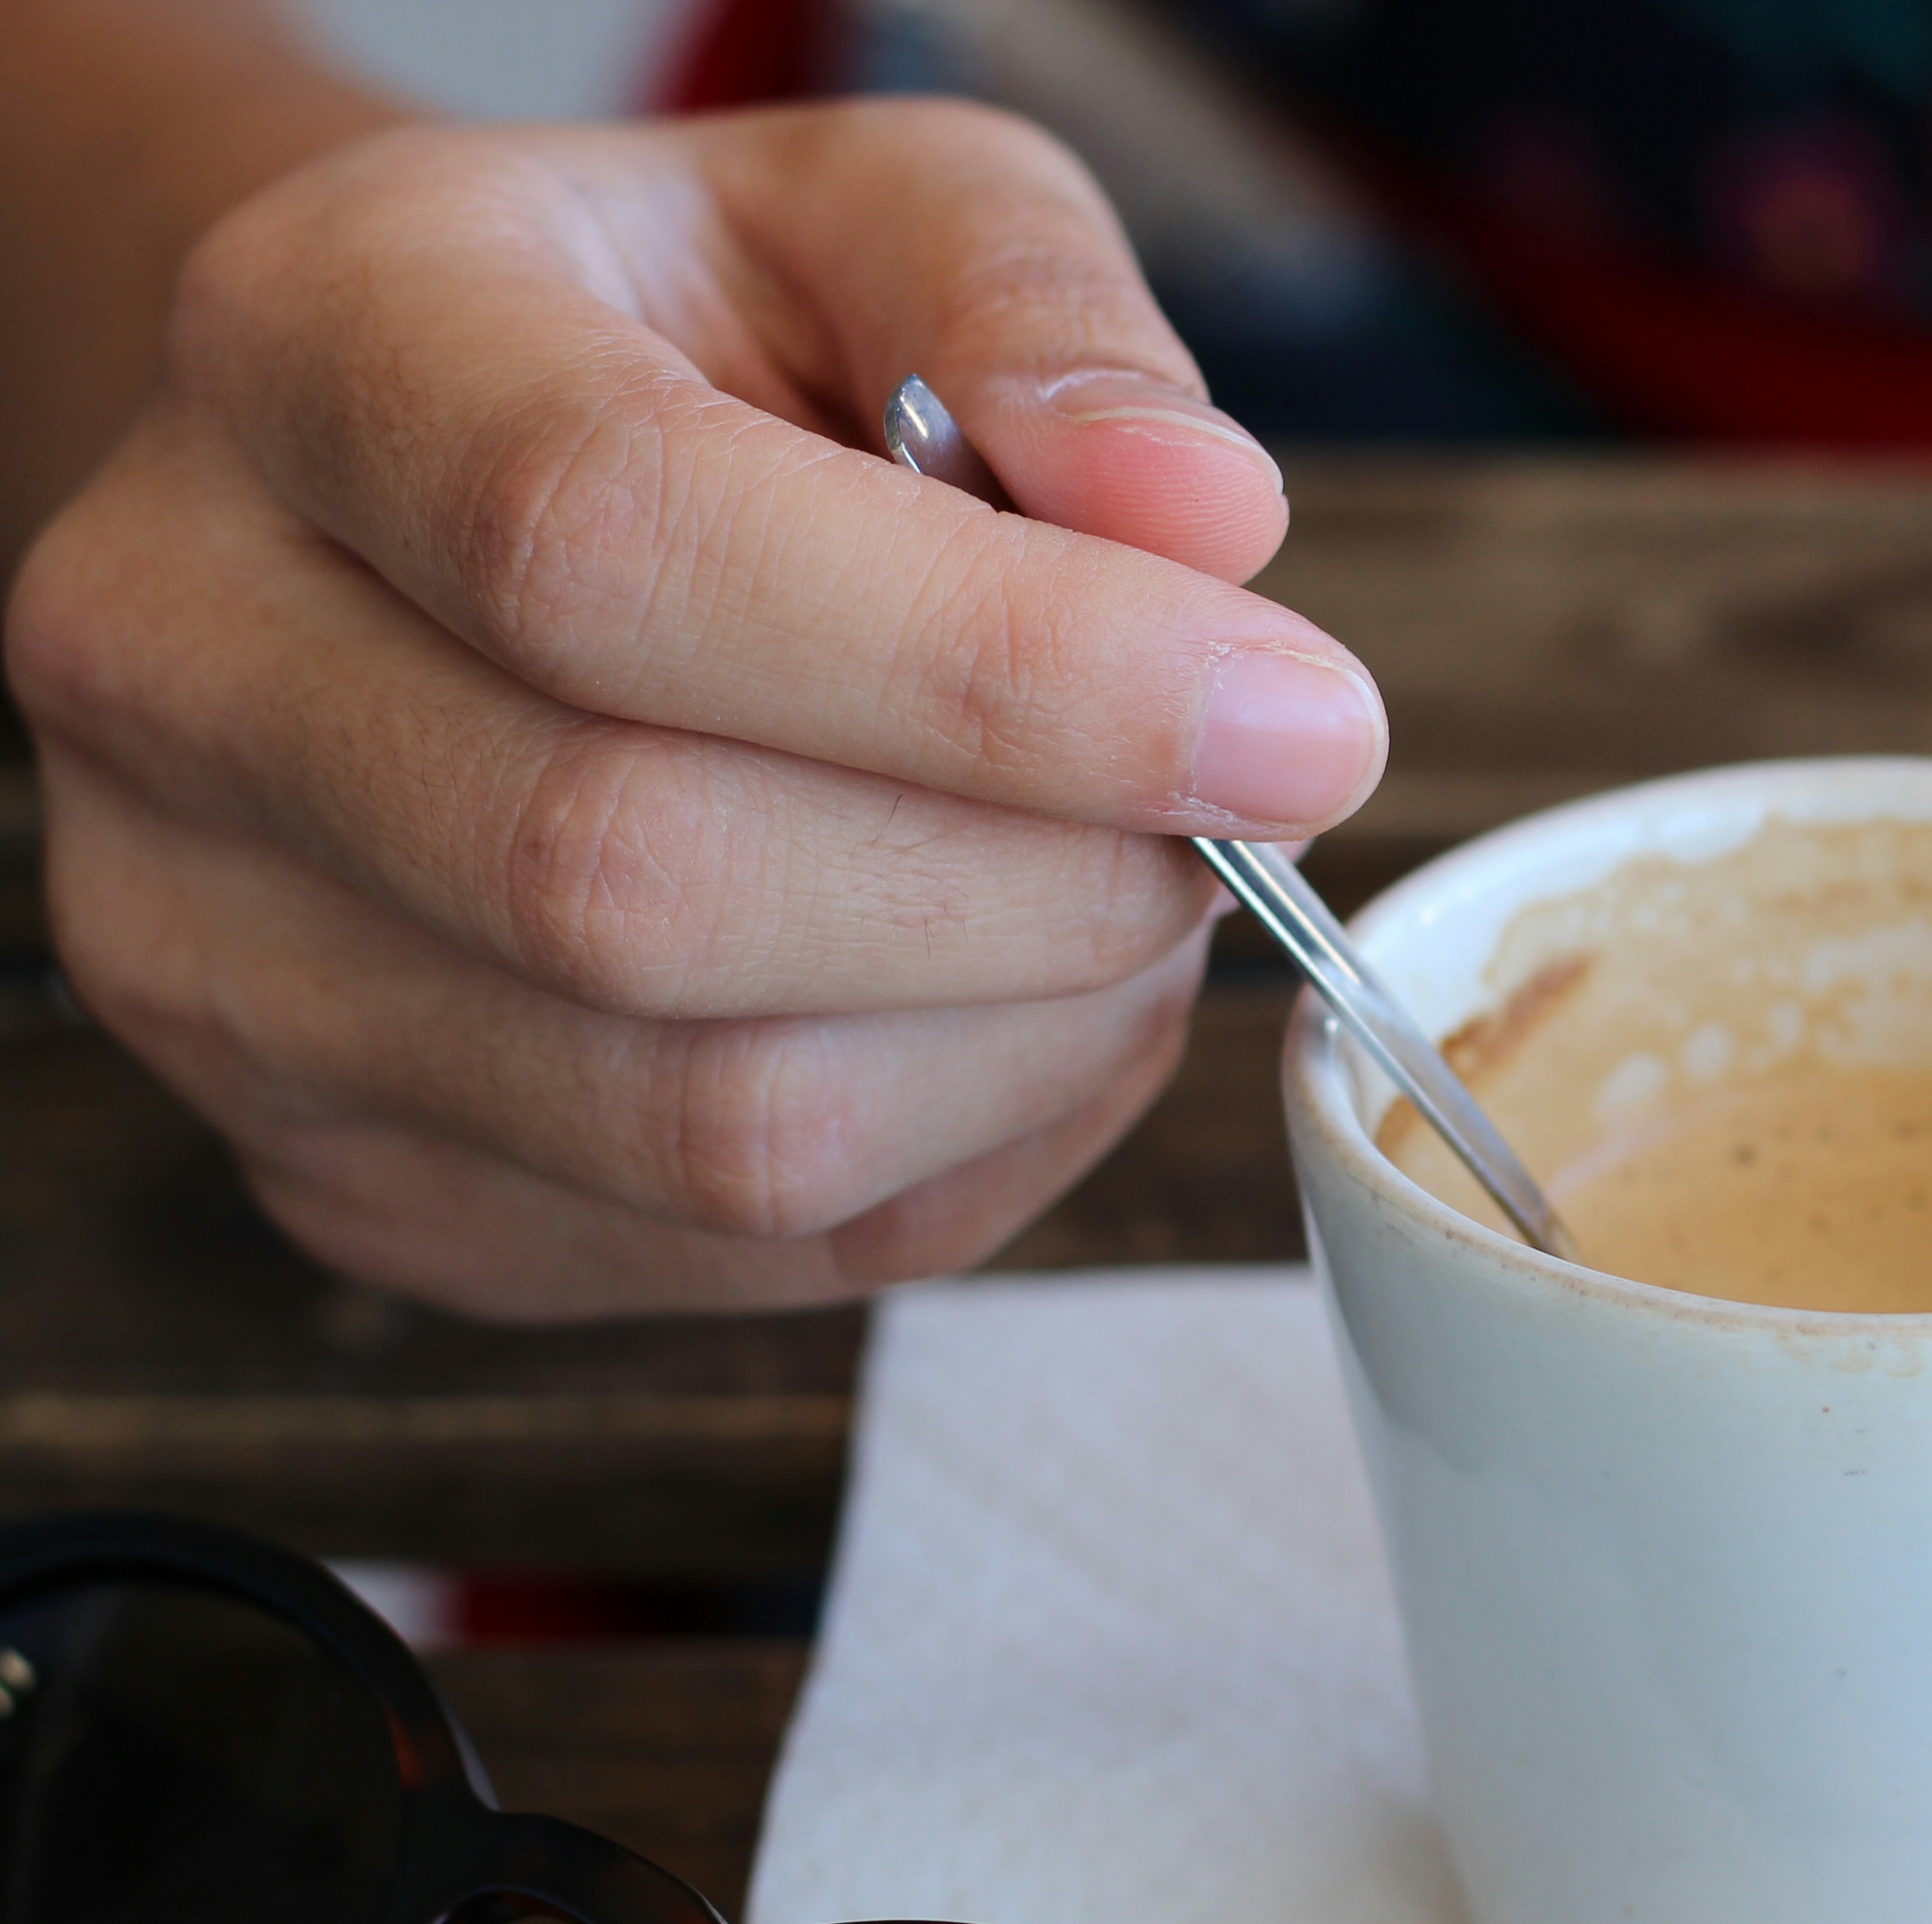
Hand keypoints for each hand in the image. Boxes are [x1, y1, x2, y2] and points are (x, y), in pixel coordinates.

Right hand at [5, 101, 1382, 1317]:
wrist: (428, 503)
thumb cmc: (672, 353)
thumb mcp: (870, 216)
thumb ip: (1041, 323)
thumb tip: (1205, 528)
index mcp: (310, 354)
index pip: (614, 551)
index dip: (1008, 672)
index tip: (1298, 716)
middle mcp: (193, 671)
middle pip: (641, 884)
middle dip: (1043, 887)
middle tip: (1231, 820)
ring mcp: (230, 966)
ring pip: (712, 1125)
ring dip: (1028, 1043)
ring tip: (1124, 901)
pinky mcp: (359, 1180)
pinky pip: (753, 1259)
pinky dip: (971, 1151)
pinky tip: (1012, 1007)